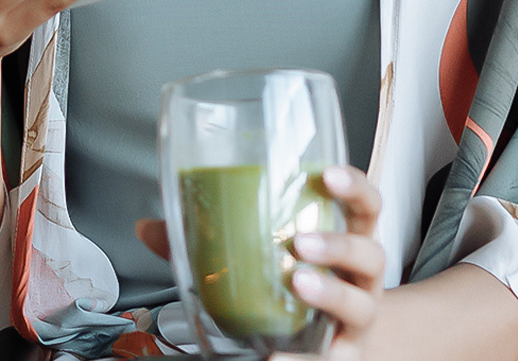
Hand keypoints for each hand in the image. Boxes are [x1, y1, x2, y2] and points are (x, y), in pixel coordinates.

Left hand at [134, 163, 384, 360]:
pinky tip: (277, 359)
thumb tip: (147, 228)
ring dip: (329, 294)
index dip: (354, 185)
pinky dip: (305, 360)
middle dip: (338, 244)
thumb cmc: (296, 279)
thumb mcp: (269, 251)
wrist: (336, 339)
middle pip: (371, 252)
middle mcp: (362, 276)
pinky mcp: (346, 355)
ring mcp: (359, 317)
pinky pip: (334, 359)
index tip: (326, 175)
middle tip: (298, 242)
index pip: (366, 203)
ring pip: (359, 304)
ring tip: (295, 284)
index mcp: (346, 234)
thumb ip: (210, 237)